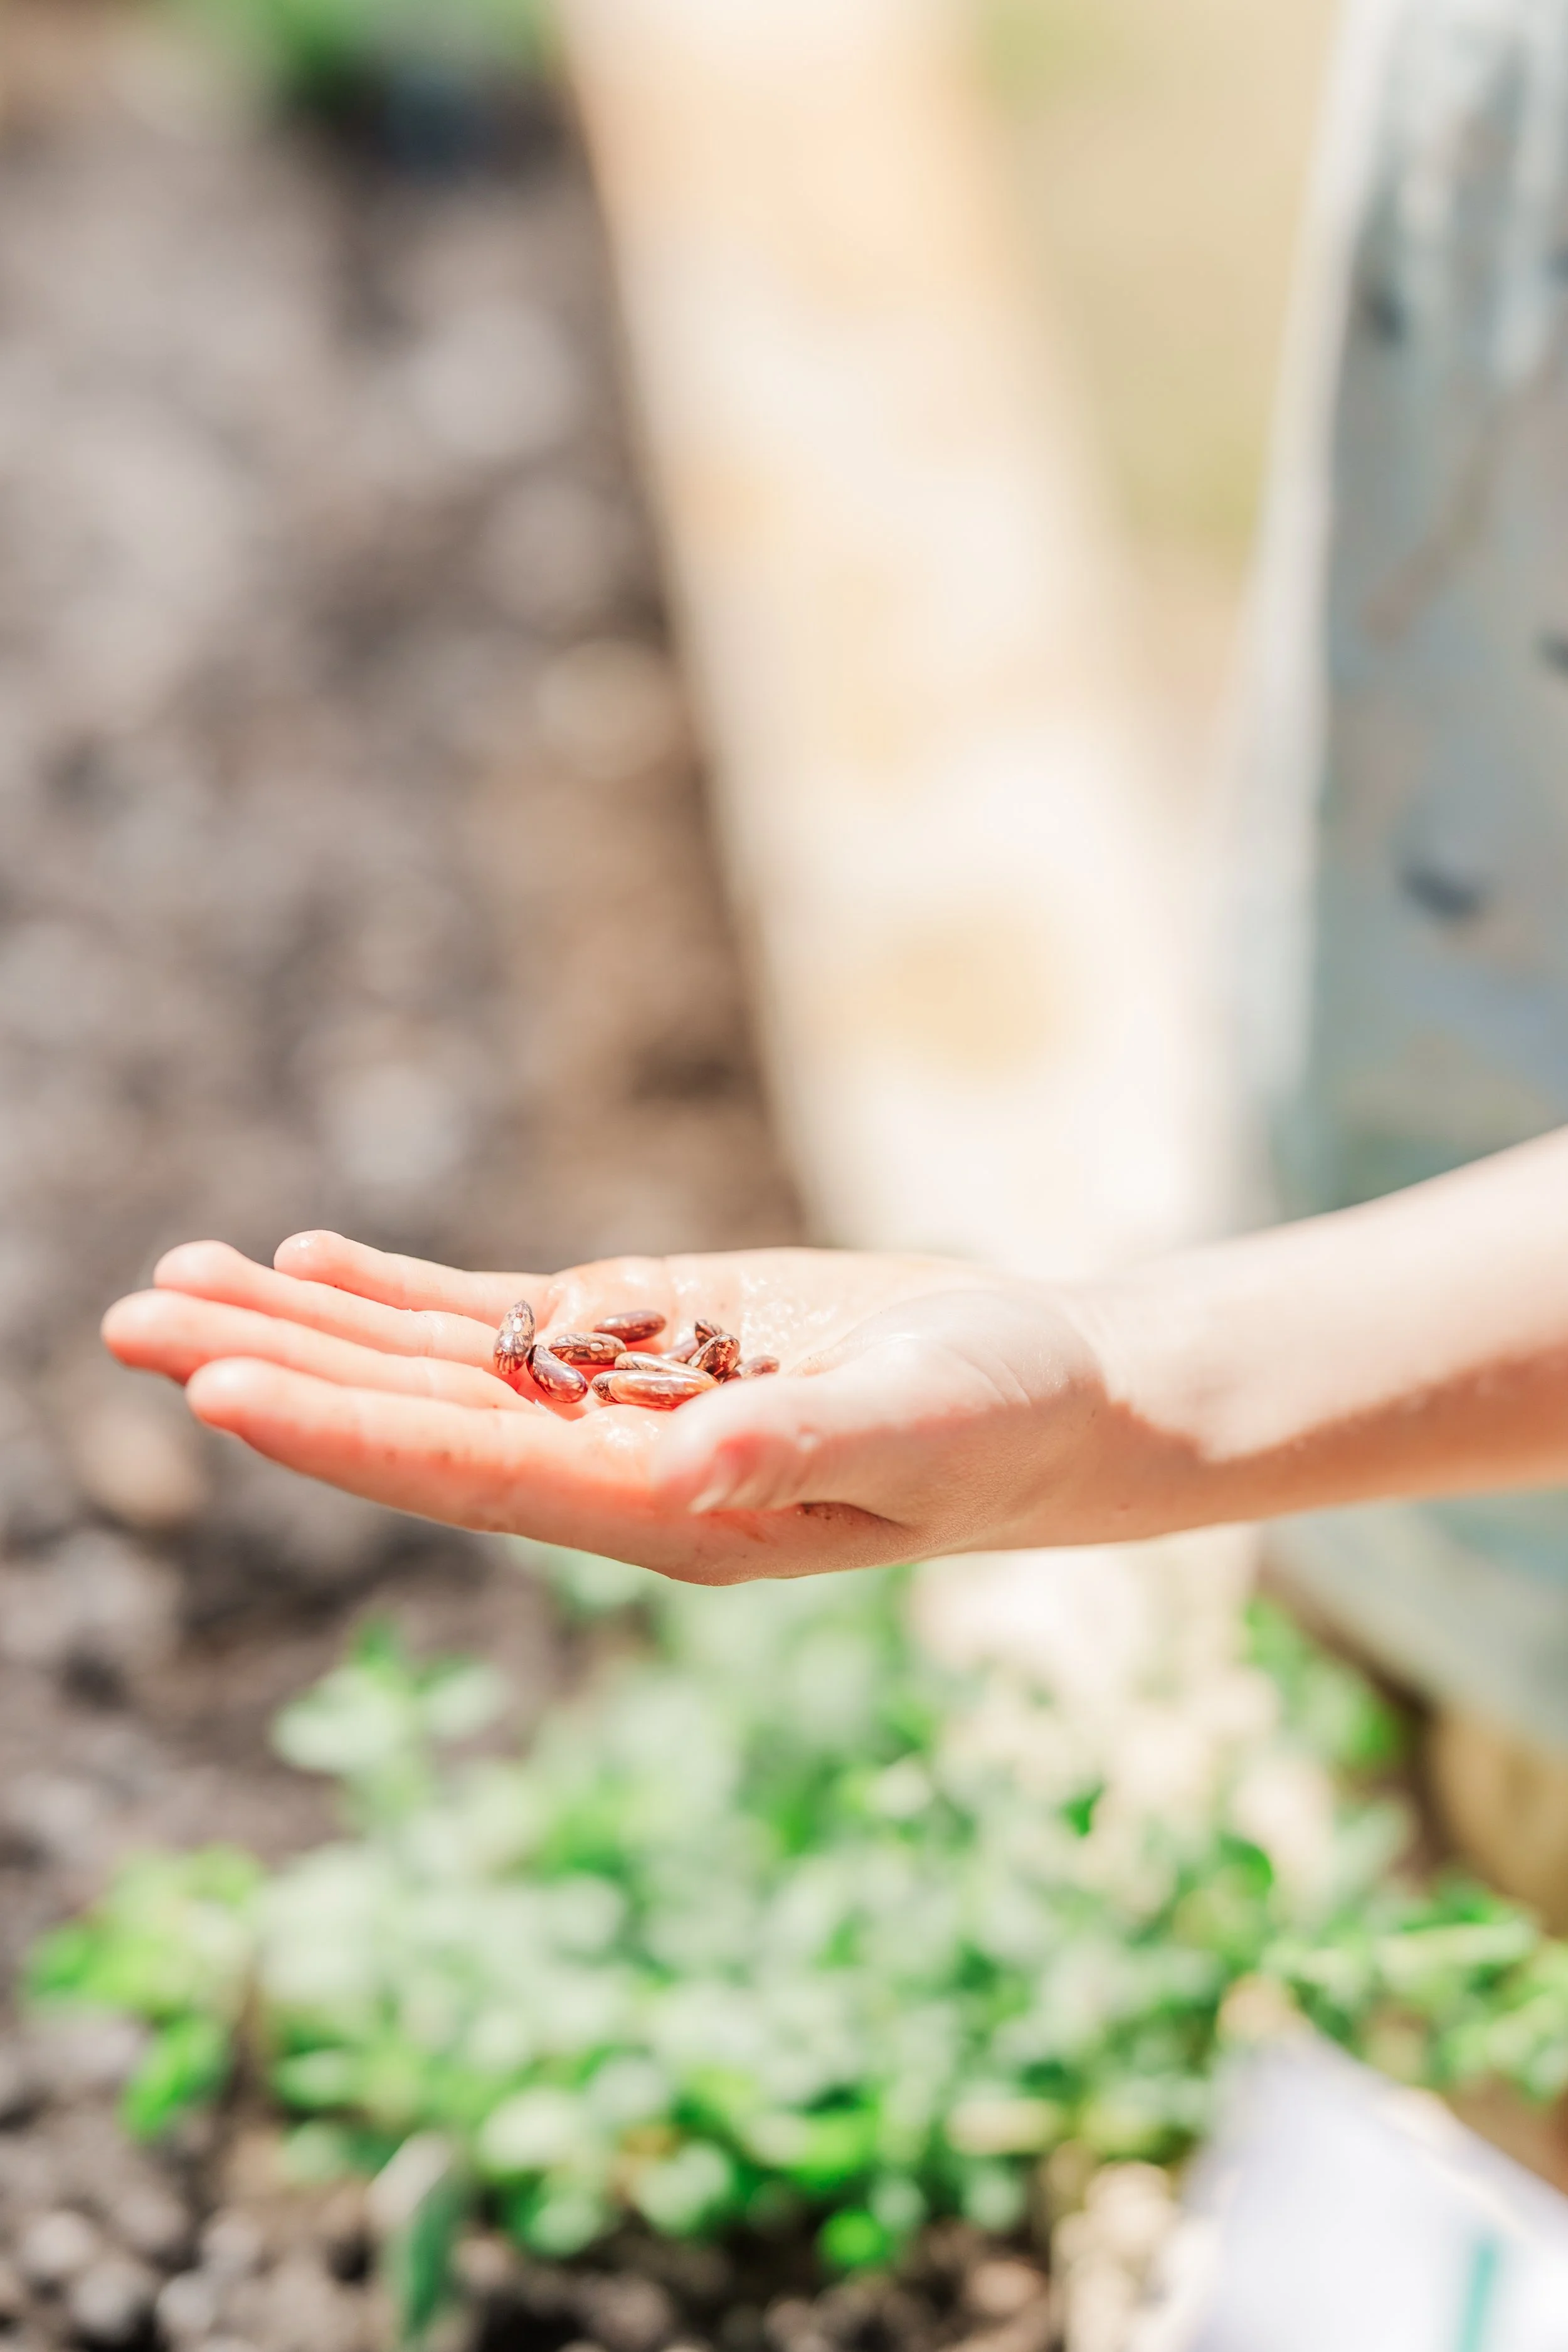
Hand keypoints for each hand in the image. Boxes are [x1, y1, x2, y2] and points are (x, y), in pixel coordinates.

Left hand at [101, 1232, 1121, 1583]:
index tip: (218, 1392)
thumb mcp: (922, 1427)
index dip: (346, 1433)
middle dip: (272, 1371)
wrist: (1046, 1394)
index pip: (474, 1472)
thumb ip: (807, 1443)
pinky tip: (311, 1263)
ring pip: (431, 1365)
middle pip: (413, 1417)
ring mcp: (620, 1402)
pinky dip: (400, 1293)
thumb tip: (692, 1466)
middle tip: (127, 1321)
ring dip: (304, 1327)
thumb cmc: (1005, 1422)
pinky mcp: (647, 1337)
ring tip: (173, 1285)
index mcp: (667, 1511)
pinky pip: (496, 1319)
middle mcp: (614, 1466)